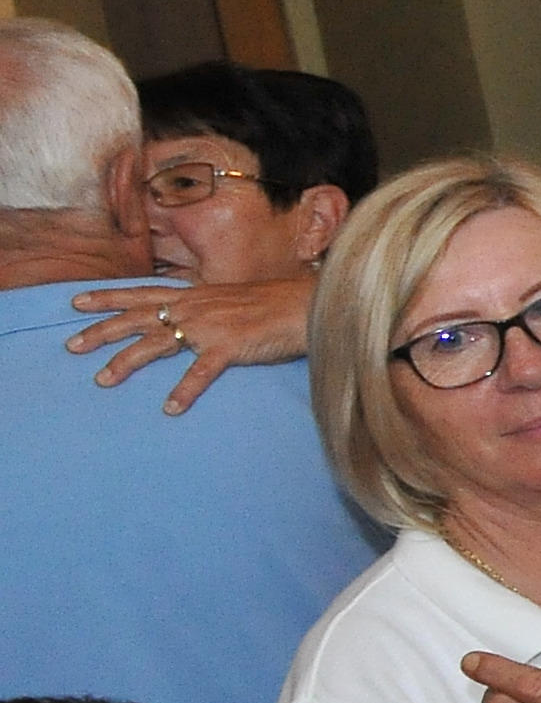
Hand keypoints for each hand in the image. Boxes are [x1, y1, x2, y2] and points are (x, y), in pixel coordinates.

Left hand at [68, 273, 308, 411]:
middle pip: (136, 319)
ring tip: (103, 380)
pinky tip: (171, 408)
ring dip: (125, 363)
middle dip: (100, 332)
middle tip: (71, 346)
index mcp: (193, 296)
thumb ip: (206, 310)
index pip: (141, 294)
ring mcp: (208, 328)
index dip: (107, 297)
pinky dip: (184, 391)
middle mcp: (193, 308)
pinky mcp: (228, 347)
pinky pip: (200, 373)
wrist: (306, 305)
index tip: (76, 302)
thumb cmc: (274, 304)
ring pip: (156, 345)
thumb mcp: (231, 300)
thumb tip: (188, 322)